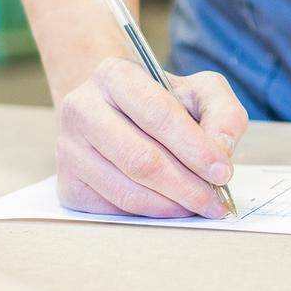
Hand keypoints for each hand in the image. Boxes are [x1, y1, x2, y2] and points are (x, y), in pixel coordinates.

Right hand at [56, 57, 248, 218]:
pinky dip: (148, 214)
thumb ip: (223, 113)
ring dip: (170, 206)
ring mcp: (68, 148)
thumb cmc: (161, 101)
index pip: (158, 114)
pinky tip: (169, 207)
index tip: (222, 172)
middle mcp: (82, 108)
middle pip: (140, 159)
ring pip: (125, 191)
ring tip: (198, 207)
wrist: (114, 110)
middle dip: (186, 186)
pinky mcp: (67, 184)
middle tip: (215, 203)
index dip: (195, 148)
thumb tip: (221, 153)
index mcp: (115, 75)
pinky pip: (112, 209)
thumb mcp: (200, 91)